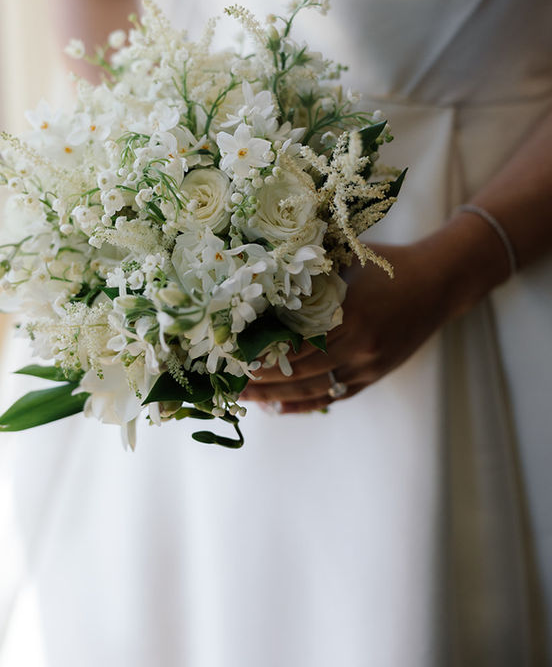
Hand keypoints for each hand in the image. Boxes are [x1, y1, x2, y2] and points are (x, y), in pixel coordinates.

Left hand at [243, 217, 506, 413]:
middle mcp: (358, 344)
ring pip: (315, 389)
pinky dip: (306, 403)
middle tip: (228, 383)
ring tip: (247, 398)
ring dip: (278, 397)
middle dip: (261, 380)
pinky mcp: (375, 375)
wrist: (439, 282)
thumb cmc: (387, 264)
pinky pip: (335, 395)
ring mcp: (369, 364)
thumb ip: (310, 276)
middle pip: (299, 371)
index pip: (294, 343)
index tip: (232, 356)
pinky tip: (281, 406)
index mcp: (348, 313)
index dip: (262, 354)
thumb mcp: (346, 261)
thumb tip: (261, 281)